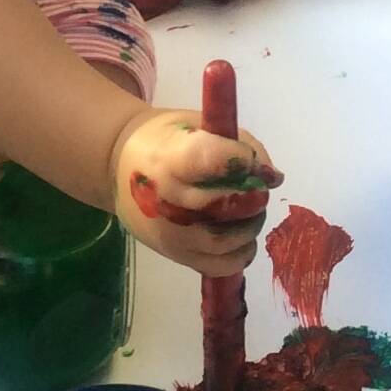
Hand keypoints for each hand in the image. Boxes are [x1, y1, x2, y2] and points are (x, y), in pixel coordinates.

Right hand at [109, 107, 282, 276]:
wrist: (118, 167)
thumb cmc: (166, 141)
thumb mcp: (199, 125)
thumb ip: (240, 145)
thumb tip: (272, 177)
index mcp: (168, 158)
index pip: (206, 160)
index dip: (237, 160)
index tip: (250, 160)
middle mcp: (166, 200)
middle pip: (221, 205)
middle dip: (251, 196)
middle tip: (257, 188)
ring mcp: (171, 234)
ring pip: (226, 240)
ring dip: (250, 224)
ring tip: (248, 209)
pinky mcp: (178, 256)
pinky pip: (222, 265)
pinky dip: (241, 251)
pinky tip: (240, 234)